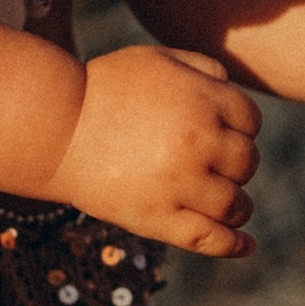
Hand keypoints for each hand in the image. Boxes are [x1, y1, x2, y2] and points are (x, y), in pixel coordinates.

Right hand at [54, 43, 262, 255]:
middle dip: (236, 164)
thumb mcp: (155, 60)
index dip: (241, 129)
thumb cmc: (104, 90)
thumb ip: (200, 67)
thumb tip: (232, 87)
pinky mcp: (158, 218)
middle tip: (215, 167)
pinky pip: (210, 238)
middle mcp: (198, 141)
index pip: (250, 121)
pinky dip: (234, 245)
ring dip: (238, 205)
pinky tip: (246, 245)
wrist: (54, 128)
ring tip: (229, 206)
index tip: (223, 135)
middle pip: (246, 162)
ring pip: (235, 203)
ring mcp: (179, 183)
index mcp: (201, 99)